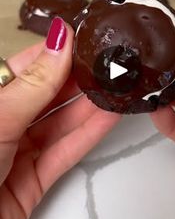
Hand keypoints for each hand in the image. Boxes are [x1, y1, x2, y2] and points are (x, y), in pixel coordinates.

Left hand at [0, 18, 120, 218]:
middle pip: (48, 95)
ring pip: (61, 122)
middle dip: (80, 79)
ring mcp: (20, 150)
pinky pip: (66, 151)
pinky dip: (89, 134)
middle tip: (111, 63)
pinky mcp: (34, 179)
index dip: (58, 53)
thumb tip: (60, 41)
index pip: (27, 68)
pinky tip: (110, 115)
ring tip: (119, 85)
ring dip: (91, 106)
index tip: (87, 39)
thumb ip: (34, 84)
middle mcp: (5, 121)